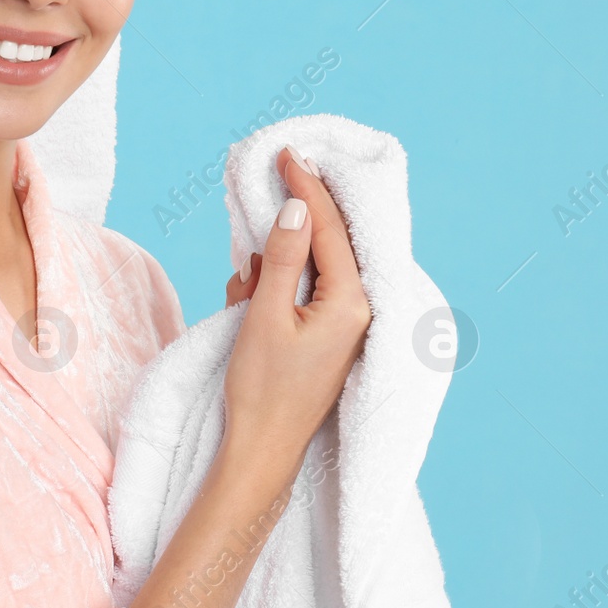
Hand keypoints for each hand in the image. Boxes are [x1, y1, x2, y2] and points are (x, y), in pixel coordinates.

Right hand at [220, 145, 372, 478]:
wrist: (261, 454)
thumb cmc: (262, 390)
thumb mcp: (265, 317)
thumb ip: (283, 259)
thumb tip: (296, 208)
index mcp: (352, 303)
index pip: (329, 228)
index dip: (307, 187)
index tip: (286, 154)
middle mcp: (360, 311)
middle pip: (332, 240)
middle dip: (301, 211)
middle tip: (280, 171)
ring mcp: (348, 325)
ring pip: (315, 265)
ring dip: (280, 259)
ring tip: (248, 280)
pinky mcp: (331, 336)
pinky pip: (307, 291)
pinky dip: (280, 284)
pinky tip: (251, 292)